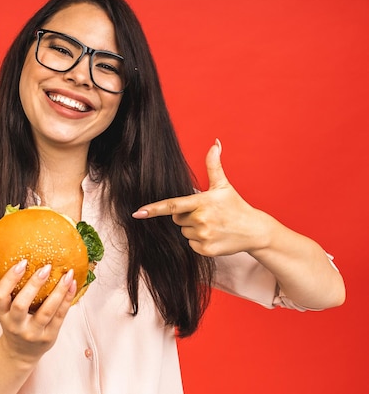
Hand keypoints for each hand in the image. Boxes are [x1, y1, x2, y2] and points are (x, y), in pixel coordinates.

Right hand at [0, 260, 76, 365]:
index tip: (22, 263)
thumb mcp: (6, 310)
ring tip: (67, 274)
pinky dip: (67, 299)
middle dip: (34, 285)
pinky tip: (72, 285)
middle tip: (46, 267)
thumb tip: (26, 259)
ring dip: (58, 291)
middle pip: (21, 305)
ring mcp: (33, 332)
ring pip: (46, 311)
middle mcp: (15, 325)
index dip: (9, 279)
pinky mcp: (49, 337)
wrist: (21, 353)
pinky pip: (60, 316)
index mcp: (2, 314)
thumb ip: (12, 291)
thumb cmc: (15, 323)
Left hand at [132, 139, 267, 256]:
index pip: (172, 205)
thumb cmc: (236, 206)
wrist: (255, 231)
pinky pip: (190, 245)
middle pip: (177, 219)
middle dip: (186, 216)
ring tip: (212, 225)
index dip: (153, 209)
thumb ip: (214, 165)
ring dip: (193, 229)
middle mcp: (201, 220)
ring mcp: (203, 236)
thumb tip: (215, 143)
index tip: (138, 213)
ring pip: (183, 232)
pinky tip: (213, 236)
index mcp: (202, 202)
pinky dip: (199, 241)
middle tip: (206, 214)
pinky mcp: (206, 250)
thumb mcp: (223, 185)